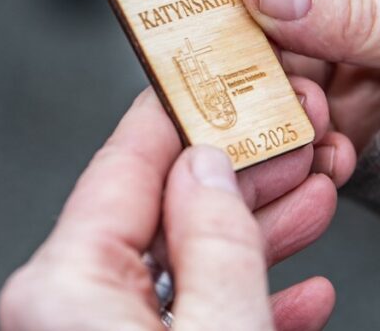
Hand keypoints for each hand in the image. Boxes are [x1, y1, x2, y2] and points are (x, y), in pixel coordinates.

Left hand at [0, 81, 338, 330]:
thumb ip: (216, 244)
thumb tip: (211, 169)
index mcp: (65, 285)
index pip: (127, 162)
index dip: (186, 110)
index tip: (224, 74)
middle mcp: (67, 307)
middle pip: (162, 208)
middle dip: (243, 174)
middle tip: (296, 138)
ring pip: (183, 264)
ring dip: (256, 234)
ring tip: (314, 197)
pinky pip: (188, 317)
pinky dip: (244, 300)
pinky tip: (301, 289)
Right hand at [214, 0, 379, 153]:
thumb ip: (360, 13)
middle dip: (247, 21)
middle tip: (214, 47)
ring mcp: (352, 46)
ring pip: (276, 54)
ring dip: (273, 87)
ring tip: (294, 113)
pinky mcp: (344, 102)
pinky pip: (297, 109)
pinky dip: (298, 132)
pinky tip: (323, 149)